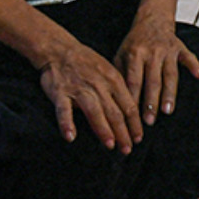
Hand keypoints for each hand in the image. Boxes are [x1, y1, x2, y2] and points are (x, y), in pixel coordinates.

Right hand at [35, 35, 136, 151]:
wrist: (59, 49)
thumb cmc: (87, 63)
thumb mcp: (109, 71)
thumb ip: (119, 90)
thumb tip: (131, 113)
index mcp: (113, 80)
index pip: (128, 106)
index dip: (134, 124)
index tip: (138, 138)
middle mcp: (99, 85)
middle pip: (115, 112)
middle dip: (123, 132)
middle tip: (127, 149)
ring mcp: (79, 89)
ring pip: (94, 111)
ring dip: (103, 129)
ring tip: (110, 144)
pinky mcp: (60, 93)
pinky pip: (63, 110)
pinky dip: (67, 123)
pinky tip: (70, 137)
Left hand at [115, 17, 198, 135]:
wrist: (152, 19)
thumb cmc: (134, 43)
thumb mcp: (121, 54)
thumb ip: (120, 74)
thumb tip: (117, 100)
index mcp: (135, 53)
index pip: (134, 80)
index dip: (133, 99)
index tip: (132, 117)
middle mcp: (151, 52)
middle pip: (152, 80)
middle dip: (151, 102)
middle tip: (149, 120)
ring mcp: (167, 49)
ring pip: (170, 74)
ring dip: (169, 93)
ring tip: (168, 110)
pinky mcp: (180, 47)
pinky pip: (189, 57)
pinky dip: (195, 66)